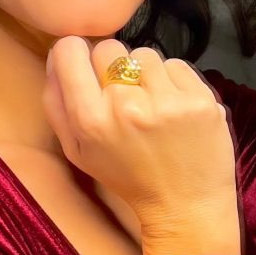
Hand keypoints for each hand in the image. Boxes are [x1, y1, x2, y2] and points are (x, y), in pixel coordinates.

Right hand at [42, 36, 239, 241]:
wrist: (185, 207)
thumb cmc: (127, 177)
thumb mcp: (77, 151)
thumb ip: (56, 103)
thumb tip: (55, 56)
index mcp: (90, 120)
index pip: (70, 50)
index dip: (75, 54)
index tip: (85, 67)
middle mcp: (126, 106)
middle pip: (108, 47)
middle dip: (112, 66)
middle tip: (123, 94)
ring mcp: (167, 101)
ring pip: (144, 53)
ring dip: (145, 74)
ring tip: (152, 104)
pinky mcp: (200, 99)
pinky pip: (176, 64)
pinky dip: (173, 81)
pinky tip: (174, 107)